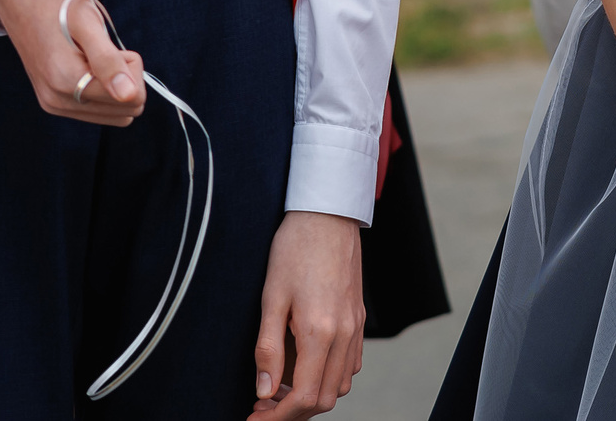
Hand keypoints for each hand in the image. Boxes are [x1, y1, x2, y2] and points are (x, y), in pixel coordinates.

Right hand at [0, 0, 144, 126]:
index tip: (108, 45)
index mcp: (65, 80)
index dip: (129, 65)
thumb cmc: (55, 1)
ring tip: (90, 53)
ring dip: (112, 81)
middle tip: (100, 47)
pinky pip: (95, 108)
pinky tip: (83, 62)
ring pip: (112, 111)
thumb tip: (128, 94)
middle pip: (124, 108)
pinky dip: (100, 86)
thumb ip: (107, 60)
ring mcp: (53, 103)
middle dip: (123, 75)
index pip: (130, 97)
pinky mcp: (53, 102)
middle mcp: (57, 99)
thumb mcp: (87, 20)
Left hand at [251, 210, 363, 417]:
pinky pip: (350, 364)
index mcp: (320, 332)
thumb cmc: (295, 250)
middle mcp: (344, 335)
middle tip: (262, 404)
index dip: (277, 417)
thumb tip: (264, 390)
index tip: (255, 415)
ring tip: (281, 385)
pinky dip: (329, 377)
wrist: (328, 215)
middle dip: (293, 412)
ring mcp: (356, 327)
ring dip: (312, 395)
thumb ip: (268, 349)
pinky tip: (306, 365)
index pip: (304, 398)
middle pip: (325, 399)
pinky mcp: (360, 318)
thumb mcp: (271, 298)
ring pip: (341, 385)